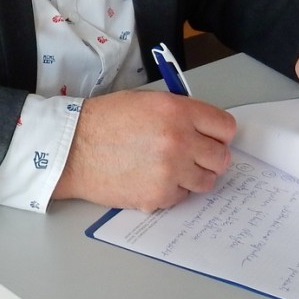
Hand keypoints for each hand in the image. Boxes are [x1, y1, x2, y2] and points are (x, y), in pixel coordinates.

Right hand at [51, 90, 235, 211]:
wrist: (72, 148)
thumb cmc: (103, 122)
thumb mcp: (146, 102)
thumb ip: (180, 113)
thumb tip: (204, 130)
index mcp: (177, 111)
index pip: (226, 127)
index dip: (219, 134)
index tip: (211, 139)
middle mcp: (179, 140)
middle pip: (222, 158)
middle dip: (210, 158)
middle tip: (193, 157)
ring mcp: (171, 170)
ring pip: (207, 181)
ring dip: (193, 176)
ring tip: (170, 169)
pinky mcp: (160, 195)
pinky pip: (182, 197)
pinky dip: (171, 191)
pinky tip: (151, 179)